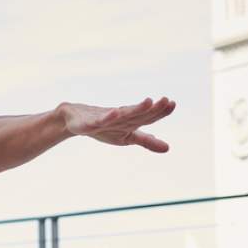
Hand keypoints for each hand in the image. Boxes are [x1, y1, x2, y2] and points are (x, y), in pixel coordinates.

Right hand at [59, 96, 175, 152]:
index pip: (148, 117)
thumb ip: (146, 141)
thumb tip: (168, 148)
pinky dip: (108, 117)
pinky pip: (100, 120)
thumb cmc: (104, 128)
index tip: (173, 103)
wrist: (74, 121)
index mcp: (129, 121)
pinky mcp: (90, 122)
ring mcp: (105, 119)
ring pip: (123, 114)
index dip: (160, 112)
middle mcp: (120, 117)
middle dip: (152, 108)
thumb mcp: (127, 137)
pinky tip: (115, 113)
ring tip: (148, 102)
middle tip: (166, 100)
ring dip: (135, 108)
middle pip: (138, 114)